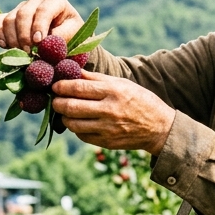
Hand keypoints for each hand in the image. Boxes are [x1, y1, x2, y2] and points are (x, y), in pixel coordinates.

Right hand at [0, 0, 83, 51]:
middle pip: (23, 14)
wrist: (66, 39)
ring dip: (13, 39)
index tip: (38, 42)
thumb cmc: (72, 36)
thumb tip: (43, 43)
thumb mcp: (74, 36)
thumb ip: (61, 37)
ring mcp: (21, 7)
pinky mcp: (10, 16)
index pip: (43, 10)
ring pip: (9, 19)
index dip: (39, 26)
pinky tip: (5, 46)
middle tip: (28, 52)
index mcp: (55, 0)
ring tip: (22, 54)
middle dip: (24, 35)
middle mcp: (36, 0)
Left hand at [51, 72, 175, 154]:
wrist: (160, 128)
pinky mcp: (107, 142)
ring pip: (73, 124)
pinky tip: (79, 122)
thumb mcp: (123, 84)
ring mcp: (108, 129)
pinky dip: (76, 128)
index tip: (55, 86)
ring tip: (65, 111)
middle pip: (71, 107)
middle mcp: (110, 111)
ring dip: (64, 117)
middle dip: (57, 102)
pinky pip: (82, 136)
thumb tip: (73, 71)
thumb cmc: (140, 100)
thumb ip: (97, 79)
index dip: (62, 86)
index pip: (79, 88)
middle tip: (55, 99)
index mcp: (114, 92)